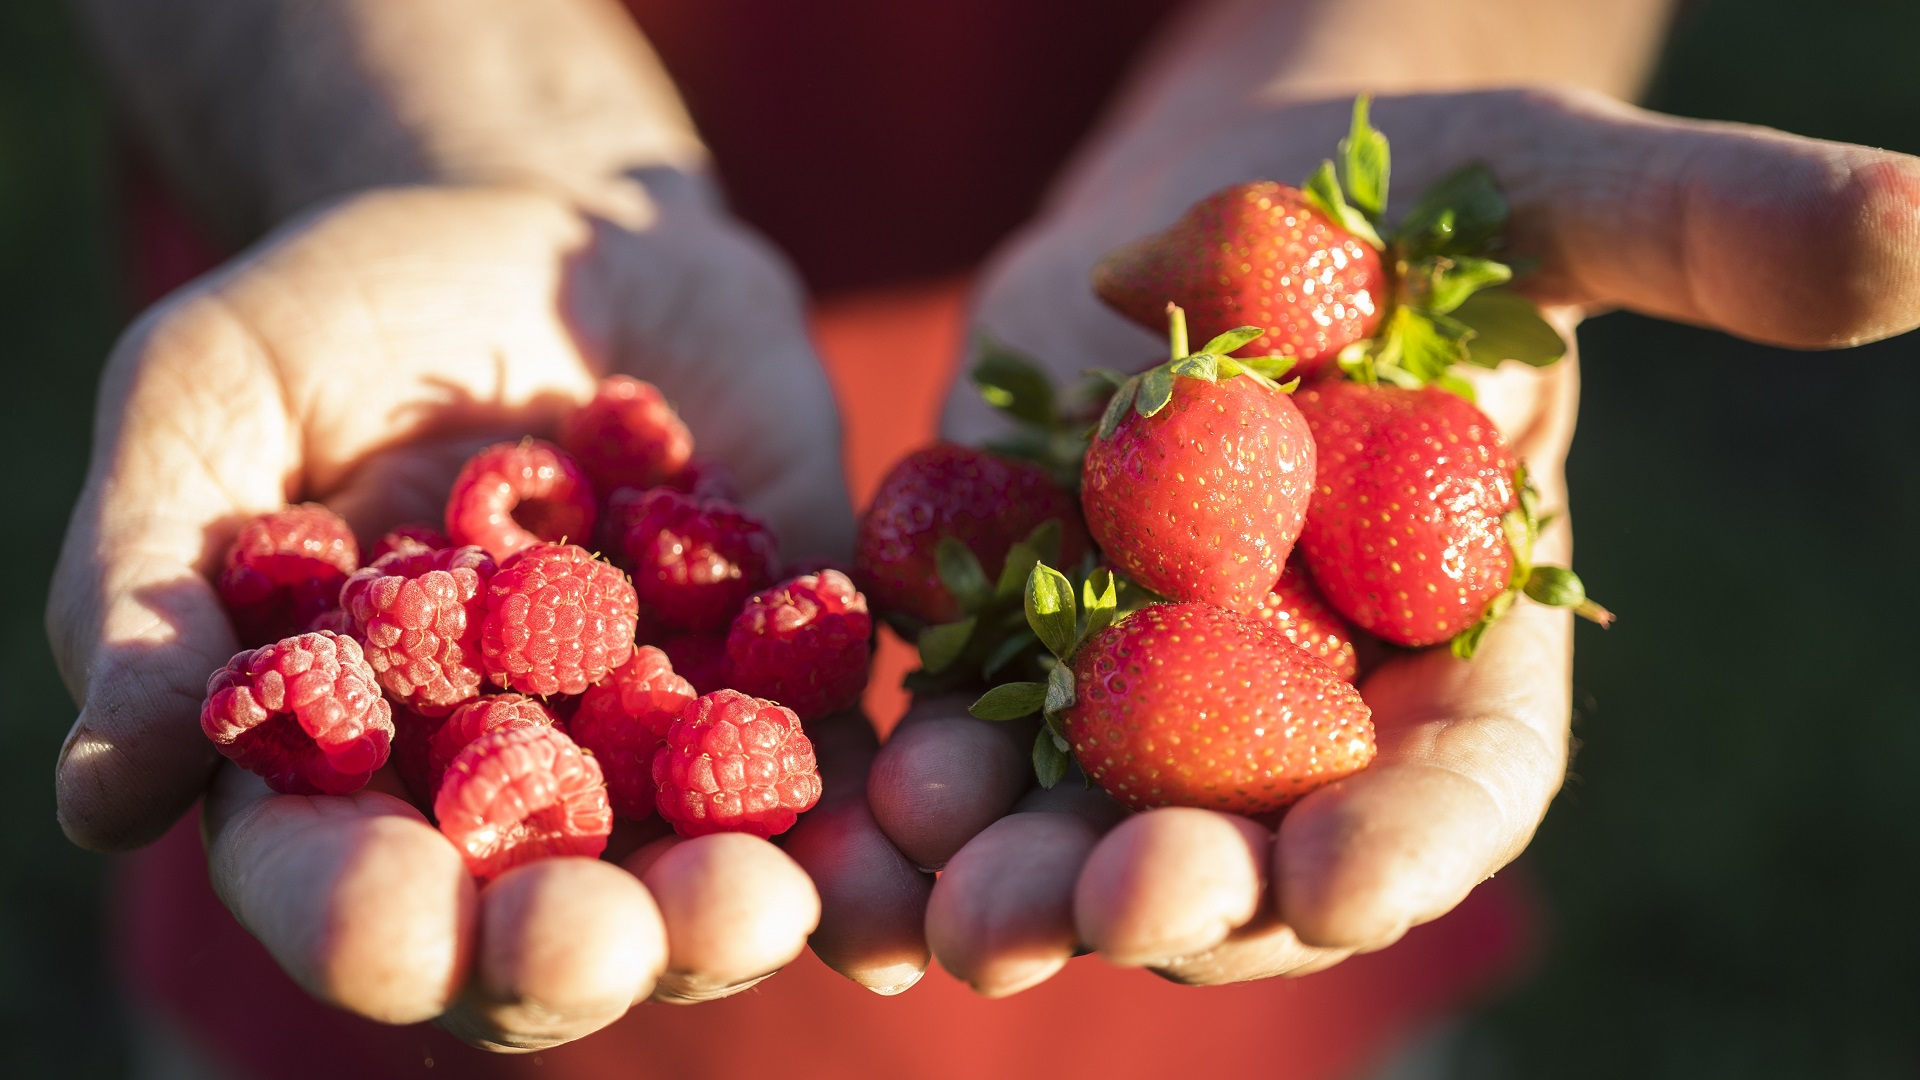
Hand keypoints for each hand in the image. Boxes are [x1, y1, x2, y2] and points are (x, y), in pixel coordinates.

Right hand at [48, 183, 926, 1043]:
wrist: (545, 233)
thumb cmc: (345, 316)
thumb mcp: (211, 400)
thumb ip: (149, 585)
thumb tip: (99, 796)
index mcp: (348, 766)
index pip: (339, 886)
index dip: (359, 920)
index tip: (393, 920)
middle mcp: (512, 796)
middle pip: (532, 932)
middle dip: (560, 955)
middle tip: (594, 944)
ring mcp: (664, 749)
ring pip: (697, 881)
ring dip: (726, 915)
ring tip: (755, 905)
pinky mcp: (796, 679)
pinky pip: (839, 766)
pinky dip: (864, 821)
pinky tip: (886, 851)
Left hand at [869, 87, 1919, 992]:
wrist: (1228, 189)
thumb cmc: (1417, 191)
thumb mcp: (1551, 195)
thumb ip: (1704, 230)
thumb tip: (1916, 231)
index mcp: (1454, 644)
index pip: (1459, 780)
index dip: (1414, 841)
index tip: (1345, 887)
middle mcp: (1300, 701)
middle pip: (1259, 838)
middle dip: (1198, 888)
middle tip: (1132, 909)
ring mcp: (1145, 683)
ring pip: (1092, 819)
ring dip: (1029, 875)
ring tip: (966, 911)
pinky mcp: (1012, 632)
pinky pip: (964, 729)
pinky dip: (921, 782)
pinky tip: (871, 810)